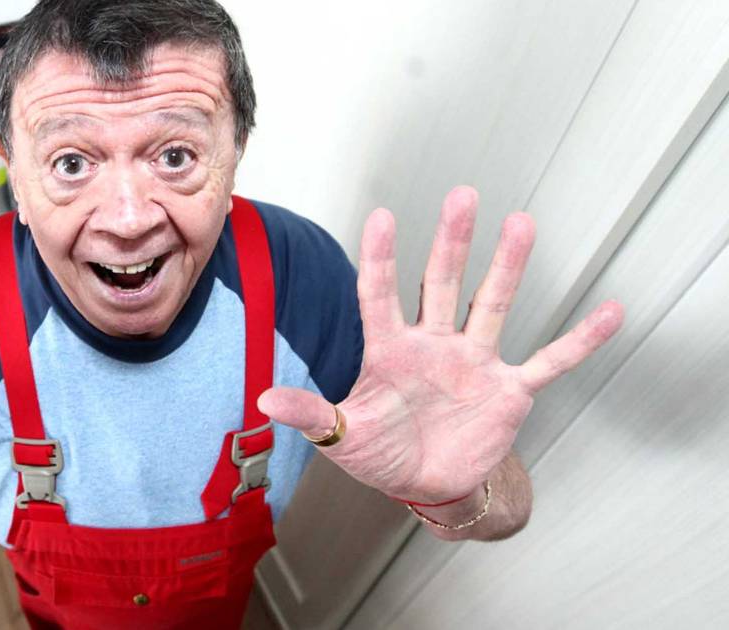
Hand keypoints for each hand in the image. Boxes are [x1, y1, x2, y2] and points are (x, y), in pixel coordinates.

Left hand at [260, 187, 622, 503]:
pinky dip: (579, 341)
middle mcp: (433, 344)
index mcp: (389, 350)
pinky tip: (610, 312)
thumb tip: (265, 400)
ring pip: (493, 305)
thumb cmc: (381, 453)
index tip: (383, 216)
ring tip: (523, 223)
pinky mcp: (508, 391)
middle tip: (462, 195)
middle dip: (452, 242)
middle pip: (442, 283)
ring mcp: (474, 363)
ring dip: (508, 268)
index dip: (382, 259)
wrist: (427, 485)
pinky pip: (550, 361)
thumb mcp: (343, 437)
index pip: (380, 296)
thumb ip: (312, 416)